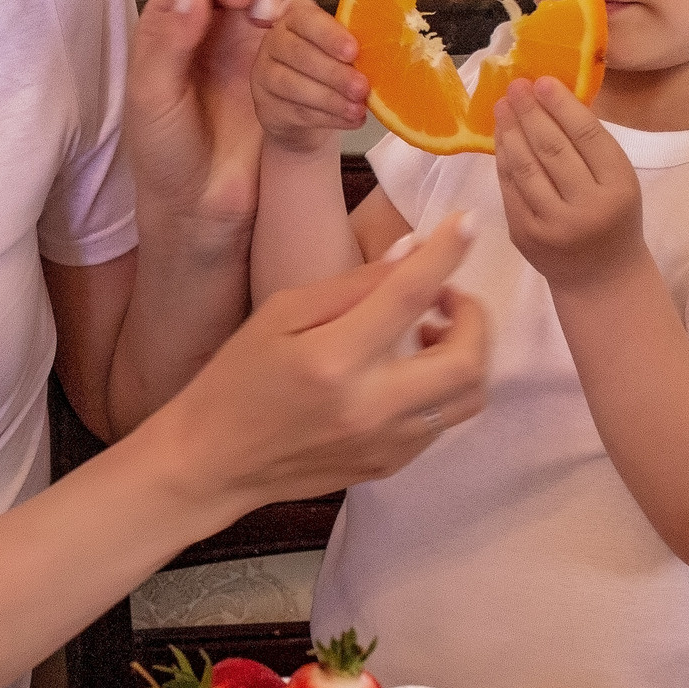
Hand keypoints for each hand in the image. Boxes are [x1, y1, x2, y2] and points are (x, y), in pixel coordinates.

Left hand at [128, 0, 288, 235]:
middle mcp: (215, 24)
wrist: (200, 206)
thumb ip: (168, 40)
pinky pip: (307, 38)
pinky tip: (308, 50)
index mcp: (173, 22)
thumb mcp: (152, 97)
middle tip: (254, 7)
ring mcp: (252, 44)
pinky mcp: (284, 69)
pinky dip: (318, 36)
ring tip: (278, 27)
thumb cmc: (164, 152)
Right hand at [160, 215, 488, 511]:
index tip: (468, 222)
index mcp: (334, 359)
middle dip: (474, 316)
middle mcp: (370, 407)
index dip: (447, 253)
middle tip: (446, 294)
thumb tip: (412, 252)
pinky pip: (443, 422)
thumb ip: (351, 285)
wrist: (214, 461)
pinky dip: (443, 387)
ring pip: (468, 397)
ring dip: (467, 354)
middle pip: (465, 361)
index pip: (409, 295)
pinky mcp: (389, 465)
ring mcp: (385, 443)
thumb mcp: (280, 313)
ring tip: (432, 333)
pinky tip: (409, 371)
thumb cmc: (237, 378)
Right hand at [251, 0, 369, 155]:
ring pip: (293, 85)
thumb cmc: (329, 67)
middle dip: (334, 72)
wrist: (303, 108)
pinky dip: (328, 118)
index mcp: (294, 16)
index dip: (329, 35)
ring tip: (358, 108)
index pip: (305, 19)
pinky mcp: (266, 106)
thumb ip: (353, 46)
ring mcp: (264, 74)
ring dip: (331, 99)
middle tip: (362, 87)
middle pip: (298, 54)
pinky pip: (297, 112)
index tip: (353, 51)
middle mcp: (273, 41)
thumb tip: (385, 53)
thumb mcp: (340, 49)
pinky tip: (350, 120)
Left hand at [494, 78, 646, 291]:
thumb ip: (592, 148)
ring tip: (503, 106)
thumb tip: (553, 97)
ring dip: (510, 131)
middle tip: (515, 85)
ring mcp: (552, 225)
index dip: (561, 105)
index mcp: (619, 188)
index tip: (542, 80)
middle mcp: (587, 208)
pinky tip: (501, 138)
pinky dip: (503, 159)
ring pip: (525, 167)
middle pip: (552, 149)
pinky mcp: (525, 235)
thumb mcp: (619, 182)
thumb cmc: (614, 219)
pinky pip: (509, 188)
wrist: (602, 278)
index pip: (587, 137)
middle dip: (530, 112)